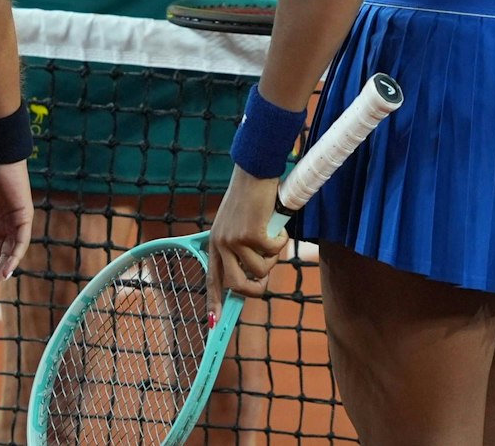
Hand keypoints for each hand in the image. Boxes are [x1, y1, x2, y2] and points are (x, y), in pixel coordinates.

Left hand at [205, 166, 288, 321]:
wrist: (254, 172)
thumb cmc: (251, 197)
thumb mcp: (241, 224)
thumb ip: (243, 247)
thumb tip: (257, 273)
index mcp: (216, 243)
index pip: (213, 278)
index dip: (214, 301)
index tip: (215, 322)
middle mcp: (221, 243)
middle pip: (237, 284)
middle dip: (256, 289)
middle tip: (265, 282)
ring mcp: (235, 240)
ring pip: (260, 269)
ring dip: (273, 257)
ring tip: (273, 237)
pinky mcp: (251, 234)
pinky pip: (273, 251)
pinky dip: (281, 240)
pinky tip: (278, 225)